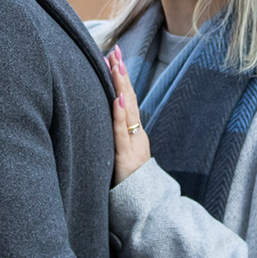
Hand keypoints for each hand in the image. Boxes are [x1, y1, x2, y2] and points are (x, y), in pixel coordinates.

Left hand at [105, 47, 148, 185]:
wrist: (146, 206)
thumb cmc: (130, 183)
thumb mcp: (124, 156)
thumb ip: (119, 139)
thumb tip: (109, 123)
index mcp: (134, 132)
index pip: (127, 99)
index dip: (121, 78)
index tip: (114, 56)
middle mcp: (136, 133)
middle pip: (129, 98)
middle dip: (122, 74)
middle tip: (116, 51)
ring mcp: (132, 144)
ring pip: (127, 110)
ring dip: (121, 86)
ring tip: (116, 64)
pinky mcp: (125, 156)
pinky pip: (121, 132)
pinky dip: (120, 114)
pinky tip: (116, 98)